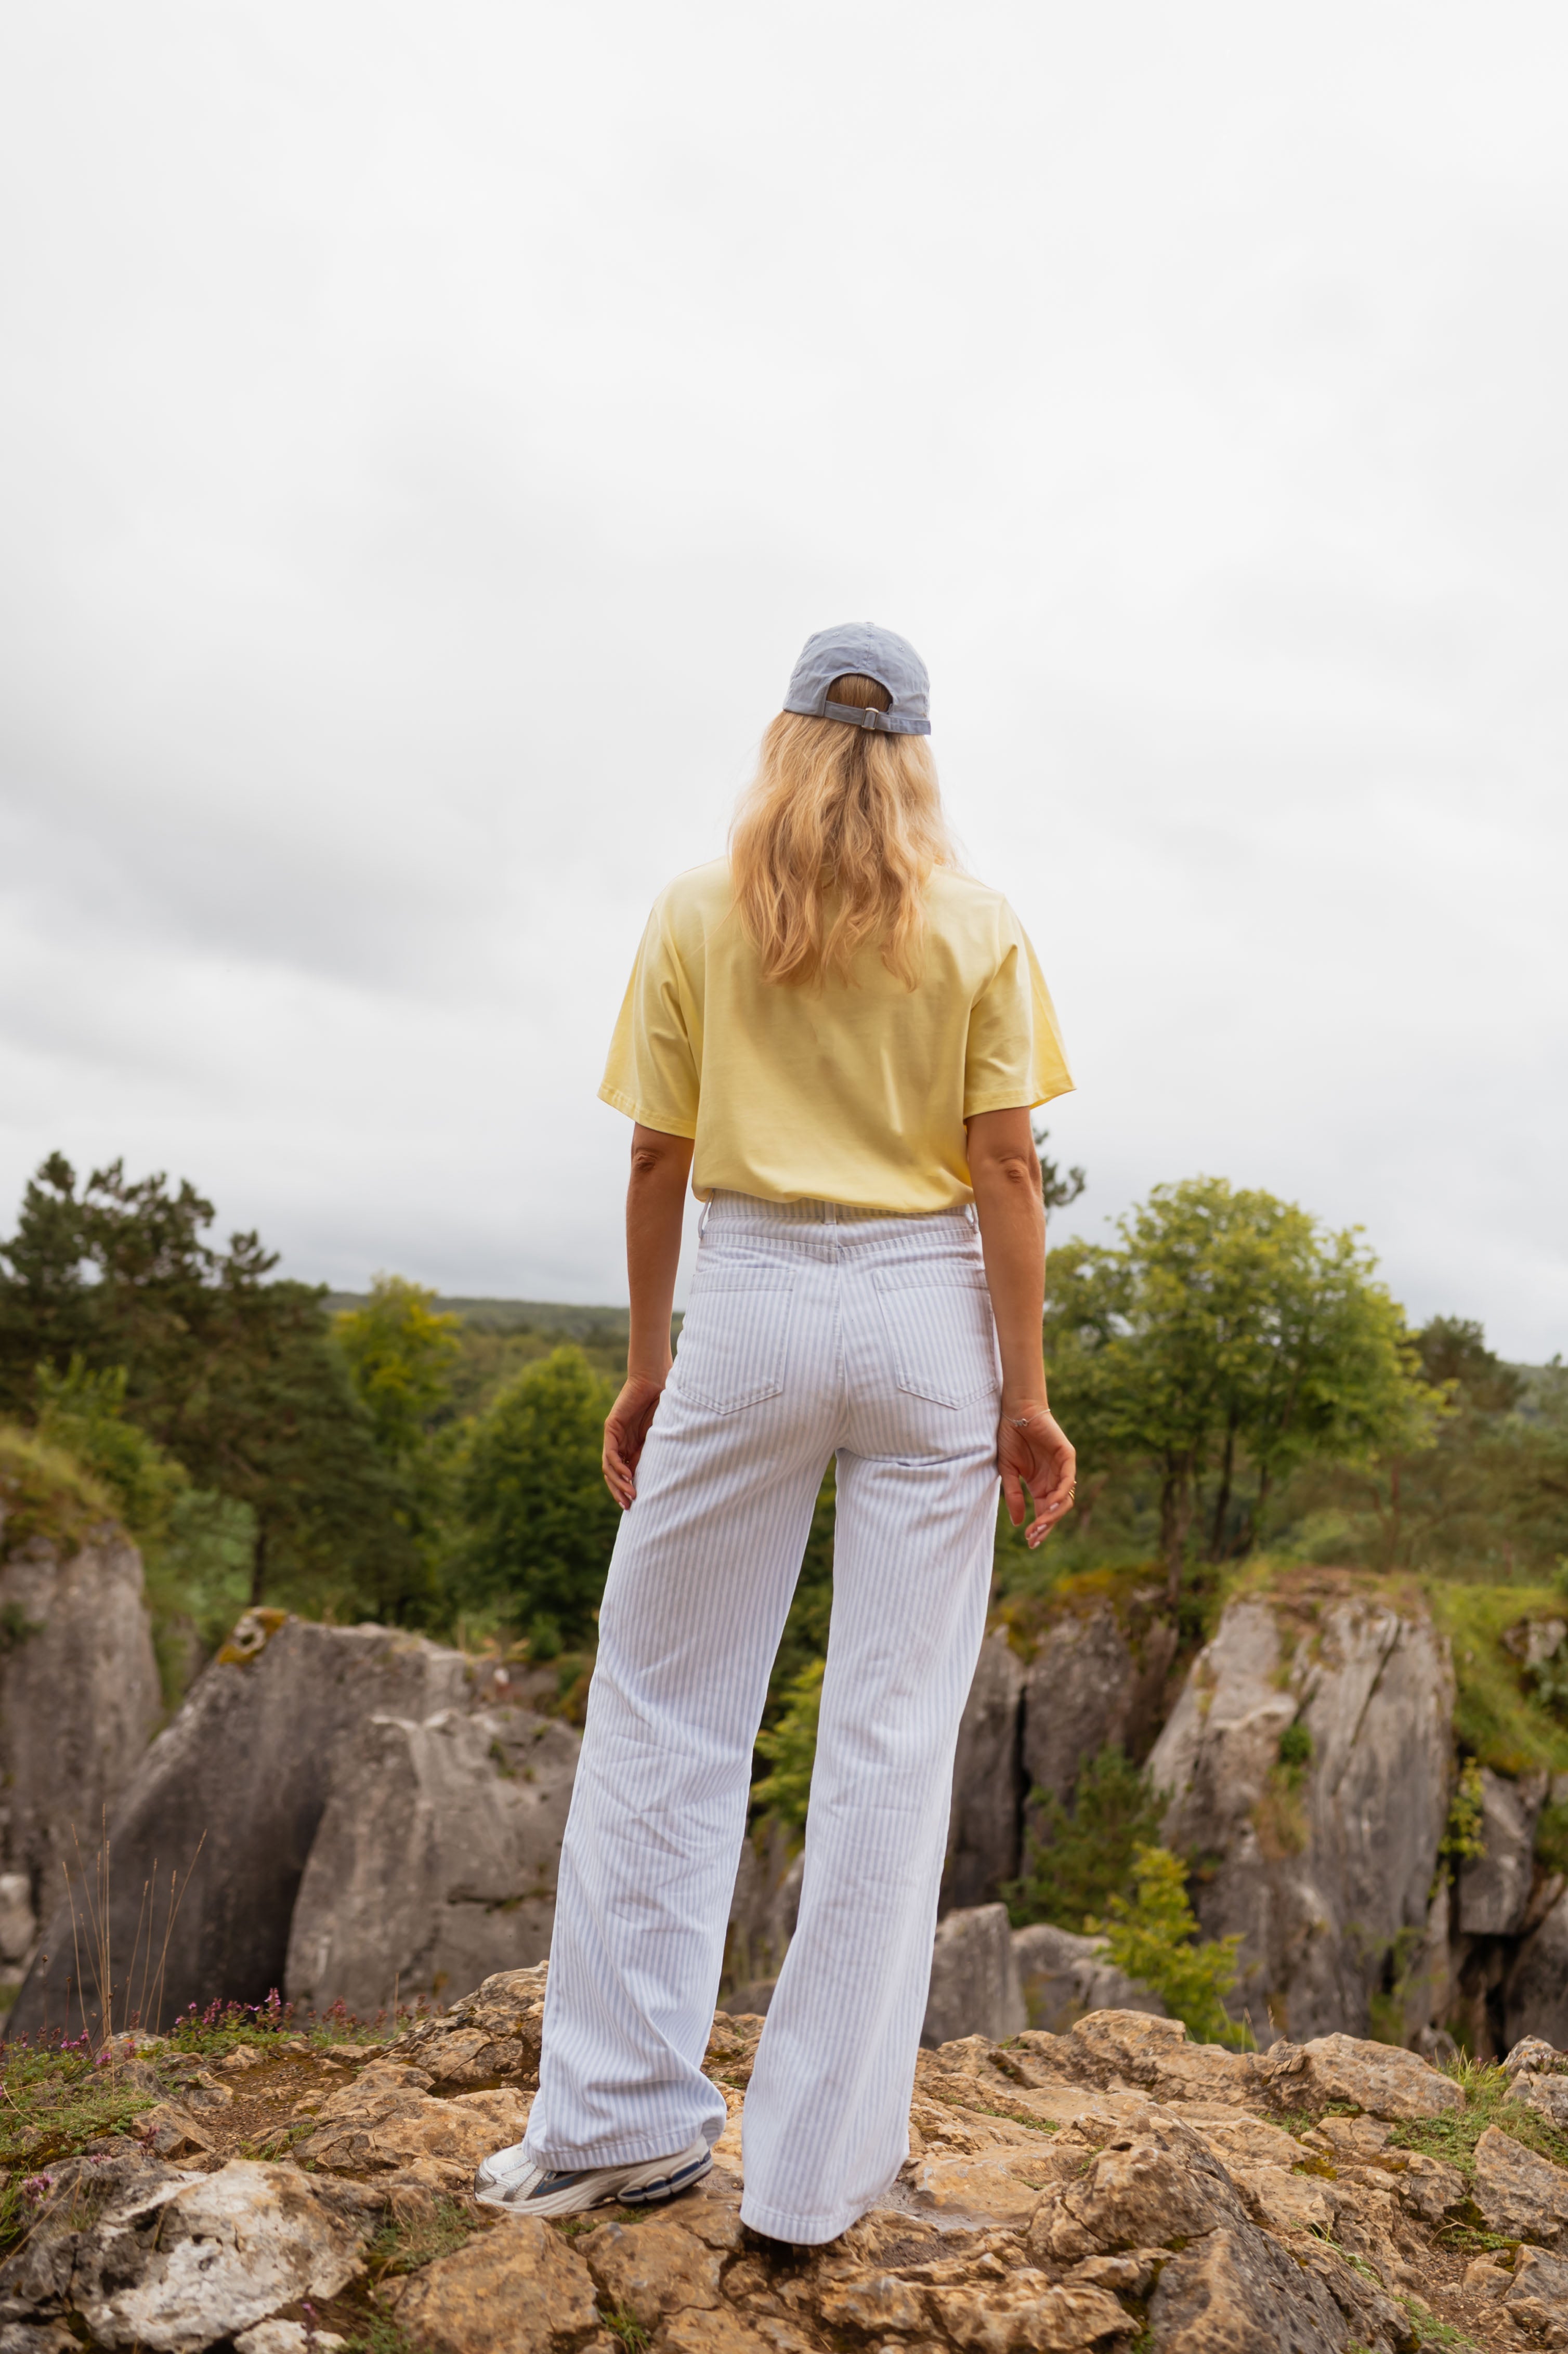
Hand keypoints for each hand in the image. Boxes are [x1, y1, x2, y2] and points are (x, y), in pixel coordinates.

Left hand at [603, 1373, 666, 1508]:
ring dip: (618, 1483)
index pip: (625, 1474)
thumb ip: (656, 1453)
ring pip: (610, 1467)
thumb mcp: (661, 1436)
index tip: (637, 1505)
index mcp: (633, 1447)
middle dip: (620, 1492)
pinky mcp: (611, 1428)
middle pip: (614, 1474)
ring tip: (630, 1495)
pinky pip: (611, 1452)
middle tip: (629, 1507)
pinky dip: (617, 1466)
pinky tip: (627, 1476)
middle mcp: (621, 1444)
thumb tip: (663, 1479)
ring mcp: (615, 1436)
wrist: (657, 1380)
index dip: (627, 1490)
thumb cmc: (664, 1404)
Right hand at [997, 1405, 1075, 1548]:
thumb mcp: (1007, 1471)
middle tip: (1034, 1538)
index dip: (1039, 1529)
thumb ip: (1014, 1496)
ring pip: (1064, 1499)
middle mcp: (1053, 1480)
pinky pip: (1068, 1481)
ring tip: (1040, 1525)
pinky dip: (1060, 1494)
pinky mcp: (1067, 1457)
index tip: (1030, 1543)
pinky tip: (1049, 1504)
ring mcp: (1062, 1470)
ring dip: (1053, 1514)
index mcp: (1039, 1486)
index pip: (1044, 1513)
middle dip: (1046, 1527)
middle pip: (1055, 1511)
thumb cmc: (1010, 1438)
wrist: (1016, 1411)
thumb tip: (1019, 1523)